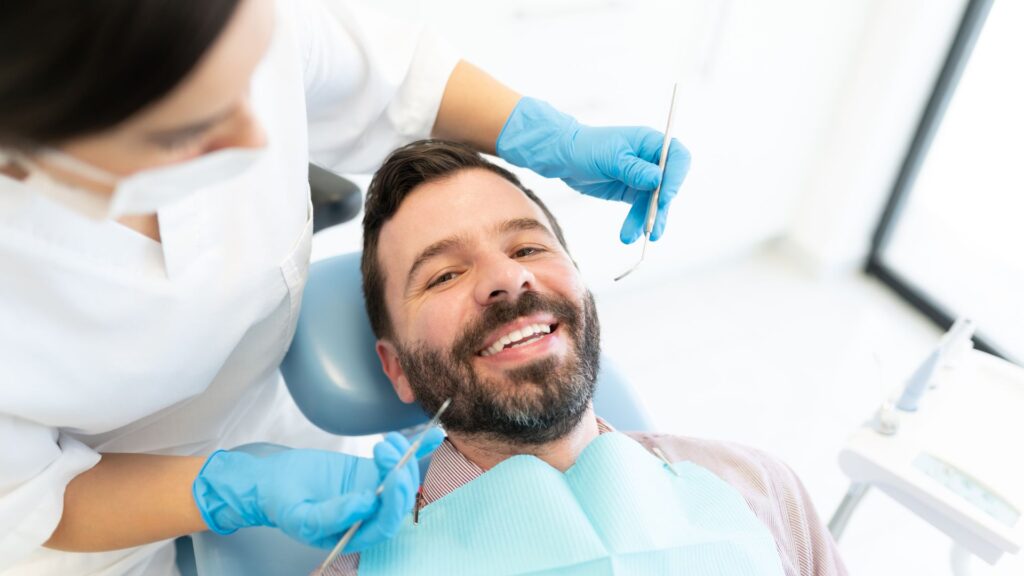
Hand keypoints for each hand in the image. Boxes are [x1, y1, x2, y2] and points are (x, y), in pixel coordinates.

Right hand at [192, 429, 444, 550]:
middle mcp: (369, 516)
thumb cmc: (283, 504)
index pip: (385, 523)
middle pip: (398, 500)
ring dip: (403, 457)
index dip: (394, 502)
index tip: (391, 475)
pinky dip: (416, 449)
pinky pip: (397, 462)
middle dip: (400, 474)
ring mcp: (372, 492)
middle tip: (387, 450)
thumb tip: (366, 504)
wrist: (271, 483)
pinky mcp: (371, 472)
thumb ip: (331, 515)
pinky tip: (432, 436)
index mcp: (354, 534)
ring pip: (401, 479)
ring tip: (388, 441)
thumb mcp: (300, 515)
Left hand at [496, 97, 690, 243]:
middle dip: (660, 207)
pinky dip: (638, 222)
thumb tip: (658, 179)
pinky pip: (642, 209)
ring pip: (654, 202)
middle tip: (652, 227)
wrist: (564, 159)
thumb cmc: (587, 148)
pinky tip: (631, 235)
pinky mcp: (633, 192)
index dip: (676, 178)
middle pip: (668, 185)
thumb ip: (634, 169)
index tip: (665, 198)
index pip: (677, 157)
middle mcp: (651, 160)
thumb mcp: (610, 158)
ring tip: (635, 237)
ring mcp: (643, 177)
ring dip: (647, 220)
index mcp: (650, 142)